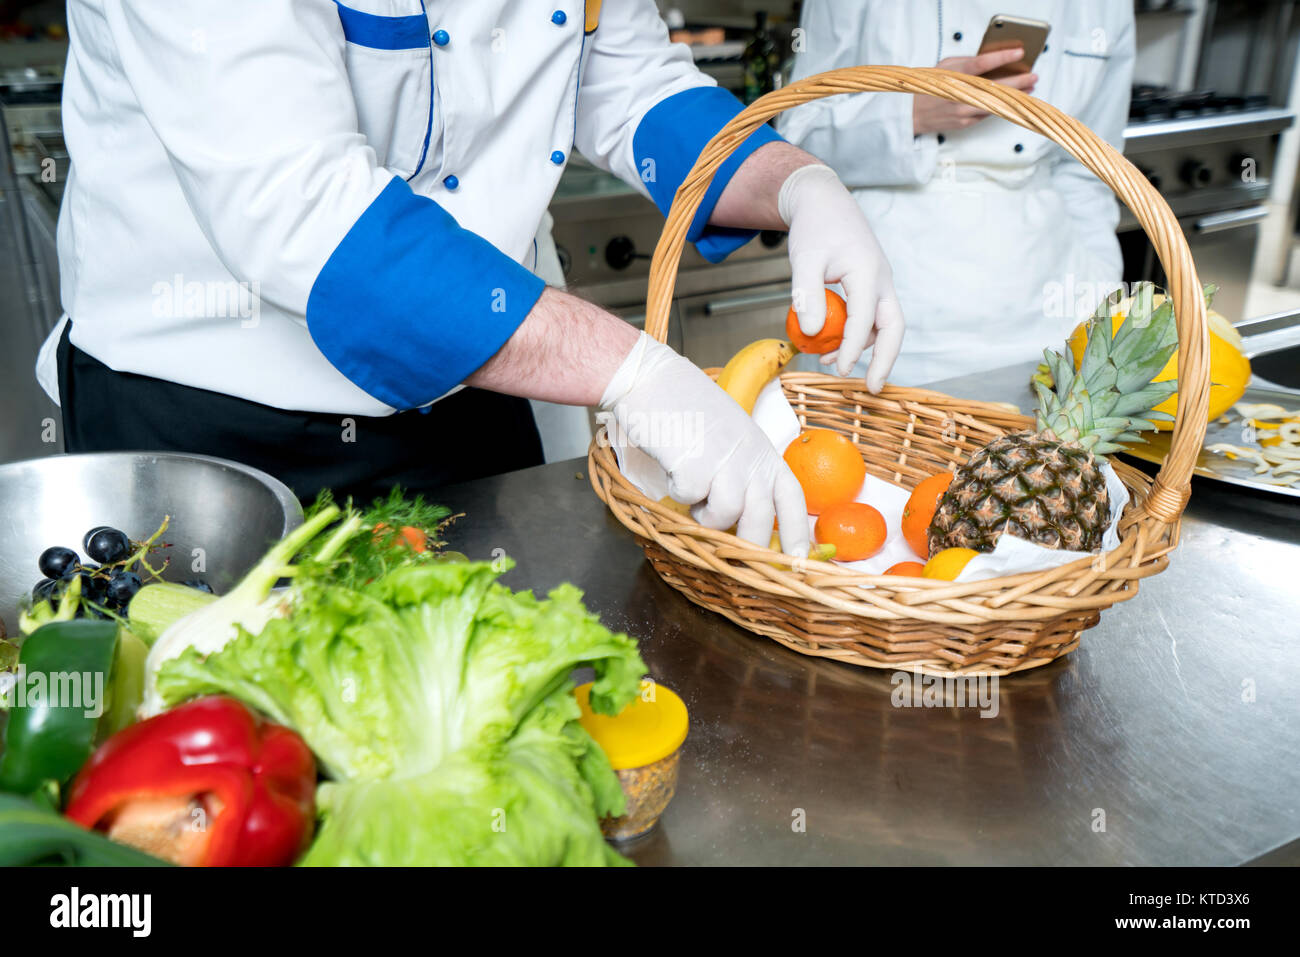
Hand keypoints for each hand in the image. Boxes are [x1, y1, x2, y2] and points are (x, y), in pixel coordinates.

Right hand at [599, 334, 810, 555]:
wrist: (655, 380)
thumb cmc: (690, 408)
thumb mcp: (733, 437)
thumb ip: (744, 471)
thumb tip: (745, 516)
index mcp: (764, 453)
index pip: (791, 500)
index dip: (797, 534)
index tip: (798, 561)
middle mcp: (750, 459)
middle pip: (759, 521)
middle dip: (742, 544)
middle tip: (724, 544)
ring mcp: (724, 463)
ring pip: (725, 517)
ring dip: (704, 513)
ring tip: (693, 489)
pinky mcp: (694, 467)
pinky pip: (688, 500)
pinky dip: (677, 491)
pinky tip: (674, 467)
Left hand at [779, 164, 903, 389]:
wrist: (823, 201)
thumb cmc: (814, 227)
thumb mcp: (804, 259)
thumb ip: (807, 295)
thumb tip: (811, 333)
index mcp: (868, 271)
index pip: (865, 321)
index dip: (852, 349)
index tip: (839, 371)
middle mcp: (881, 278)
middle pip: (894, 326)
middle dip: (885, 359)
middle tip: (873, 388)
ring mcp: (879, 281)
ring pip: (884, 324)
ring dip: (864, 348)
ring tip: (833, 365)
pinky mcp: (871, 284)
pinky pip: (871, 316)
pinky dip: (856, 334)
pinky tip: (829, 344)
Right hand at [913, 48, 1037, 135]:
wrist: (912, 115)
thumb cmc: (929, 87)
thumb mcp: (943, 67)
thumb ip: (966, 63)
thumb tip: (991, 60)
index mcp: (952, 76)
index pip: (981, 65)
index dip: (1002, 58)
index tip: (1019, 53)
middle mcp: (958, 95)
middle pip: (993, 88)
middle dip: (1017, 82)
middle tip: (1033, 76)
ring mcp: (962, 111)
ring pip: (995, 104)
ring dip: (1015, 97)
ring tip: (1030, 88)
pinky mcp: (965, 123)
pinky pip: (988, 114)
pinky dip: (1002, 106)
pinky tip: (1014, 101)